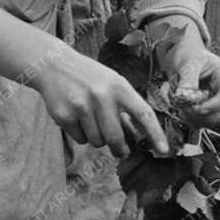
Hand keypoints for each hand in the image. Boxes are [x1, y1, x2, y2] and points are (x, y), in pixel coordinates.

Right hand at [32, 44, 168, 157]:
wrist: (55, 66)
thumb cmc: (92, 78)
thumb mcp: (114, 84)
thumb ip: (127, 107)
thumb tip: (139, 136)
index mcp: (120, 87)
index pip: (144, 114)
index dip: (155, 134)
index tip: (164, 151)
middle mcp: (102, 96)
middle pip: (116, 137)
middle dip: (120, 149)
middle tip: (122, 153)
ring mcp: (81, 107)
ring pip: (97, 141)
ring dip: (98, 139)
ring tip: (93, 121)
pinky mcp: (63, 116)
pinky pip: (80, 139)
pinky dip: (82, 135)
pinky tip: (78, 118)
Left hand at [158, 26, 219, 128]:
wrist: (186, 58)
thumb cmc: (189, 56)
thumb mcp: (187, 63)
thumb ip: (187, 79)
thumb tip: (183, 97)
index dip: (215, 105)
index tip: (197, 109)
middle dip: (202, 115)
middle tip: (183, 106)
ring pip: (214, 121)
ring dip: (193, 117)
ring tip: (180, 103)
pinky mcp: (211, 111)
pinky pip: (203, 123)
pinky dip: (189, 119)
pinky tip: (182, 107)